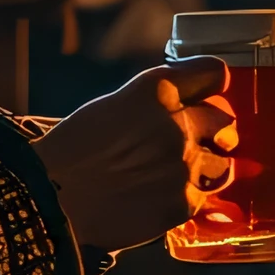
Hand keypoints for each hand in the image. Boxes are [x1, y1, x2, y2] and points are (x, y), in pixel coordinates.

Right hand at [34, 56, 234, 253]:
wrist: (51, 201)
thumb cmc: (71, 151)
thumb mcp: (112, 106)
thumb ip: (154, 102)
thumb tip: (183, 106)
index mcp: (157, 90)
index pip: (214, 73)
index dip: (212, 85)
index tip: (208, 94)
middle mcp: (179, 123)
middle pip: (223, 120)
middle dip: (211, 130)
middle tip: (191, 142)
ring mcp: (186, 164)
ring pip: (220, 162)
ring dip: (203, 167)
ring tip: (172, 176)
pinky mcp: (184, 201)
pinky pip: (202, 195)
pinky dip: (185, 197)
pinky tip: (158, 198)